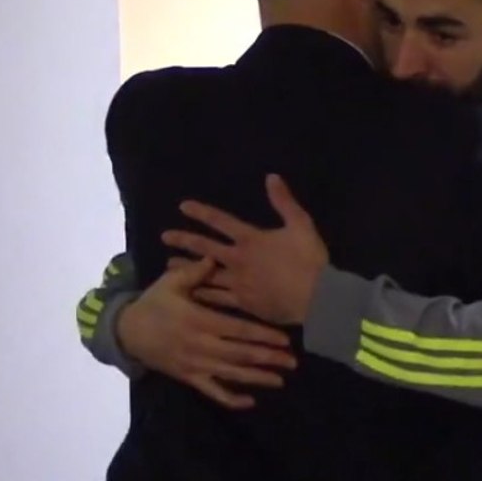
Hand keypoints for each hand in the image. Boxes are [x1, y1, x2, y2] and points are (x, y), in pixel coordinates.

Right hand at [117, 257, 296, 408]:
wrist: (127, 331)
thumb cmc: (153, 303)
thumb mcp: (170, 282)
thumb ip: (194, 272)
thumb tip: (215, 258)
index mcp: (198, 320)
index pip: (237, 329)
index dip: (261, 335)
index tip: (284, 339)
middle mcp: (200, 345)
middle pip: (239, 354)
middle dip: (267, 358)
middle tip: (292, 362)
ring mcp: (194, 365)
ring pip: (230, 374)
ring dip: (256, 378)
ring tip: (280, 380)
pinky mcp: (188, 378)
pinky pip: (212, 391)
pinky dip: (230, 398)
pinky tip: (250, 401)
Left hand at [162, 174, 327, 324]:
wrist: (316, 298)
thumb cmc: (309, 260)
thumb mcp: (301, 224)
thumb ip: (284, 201)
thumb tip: (271, 177)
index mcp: (251, 239)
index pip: (221, 222)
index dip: (202, 212)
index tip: (182, 207)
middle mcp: (238, 260)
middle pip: (206, 248)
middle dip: (184, 241)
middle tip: (165, 237)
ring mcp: (238, 283)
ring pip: (206, 274)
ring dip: (186, 269)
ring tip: (168, 267)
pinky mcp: (243, 303)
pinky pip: (217, 298)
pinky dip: (203, 294)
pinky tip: (190, 294)